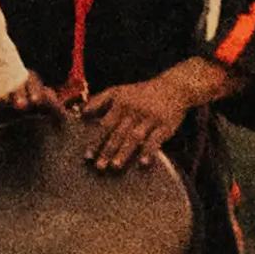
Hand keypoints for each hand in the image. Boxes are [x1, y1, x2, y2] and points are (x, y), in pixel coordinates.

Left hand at [79, 62, 218, 172]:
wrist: (172, 87)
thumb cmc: (141, 92)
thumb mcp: (119, 90)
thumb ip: (99, 100)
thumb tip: (82, 112)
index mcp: (121, 103)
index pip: (105, 124)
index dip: (96, 140)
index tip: (87, 155)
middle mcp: (134, 111)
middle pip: (118, 133)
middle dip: (107, 150)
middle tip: (99, 166)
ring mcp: (150, 118)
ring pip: (135, 137)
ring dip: (124, 152)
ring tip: (115, 166)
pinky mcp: (165, 125)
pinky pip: (156, 140)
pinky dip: (149, 151)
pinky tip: (143, 163)